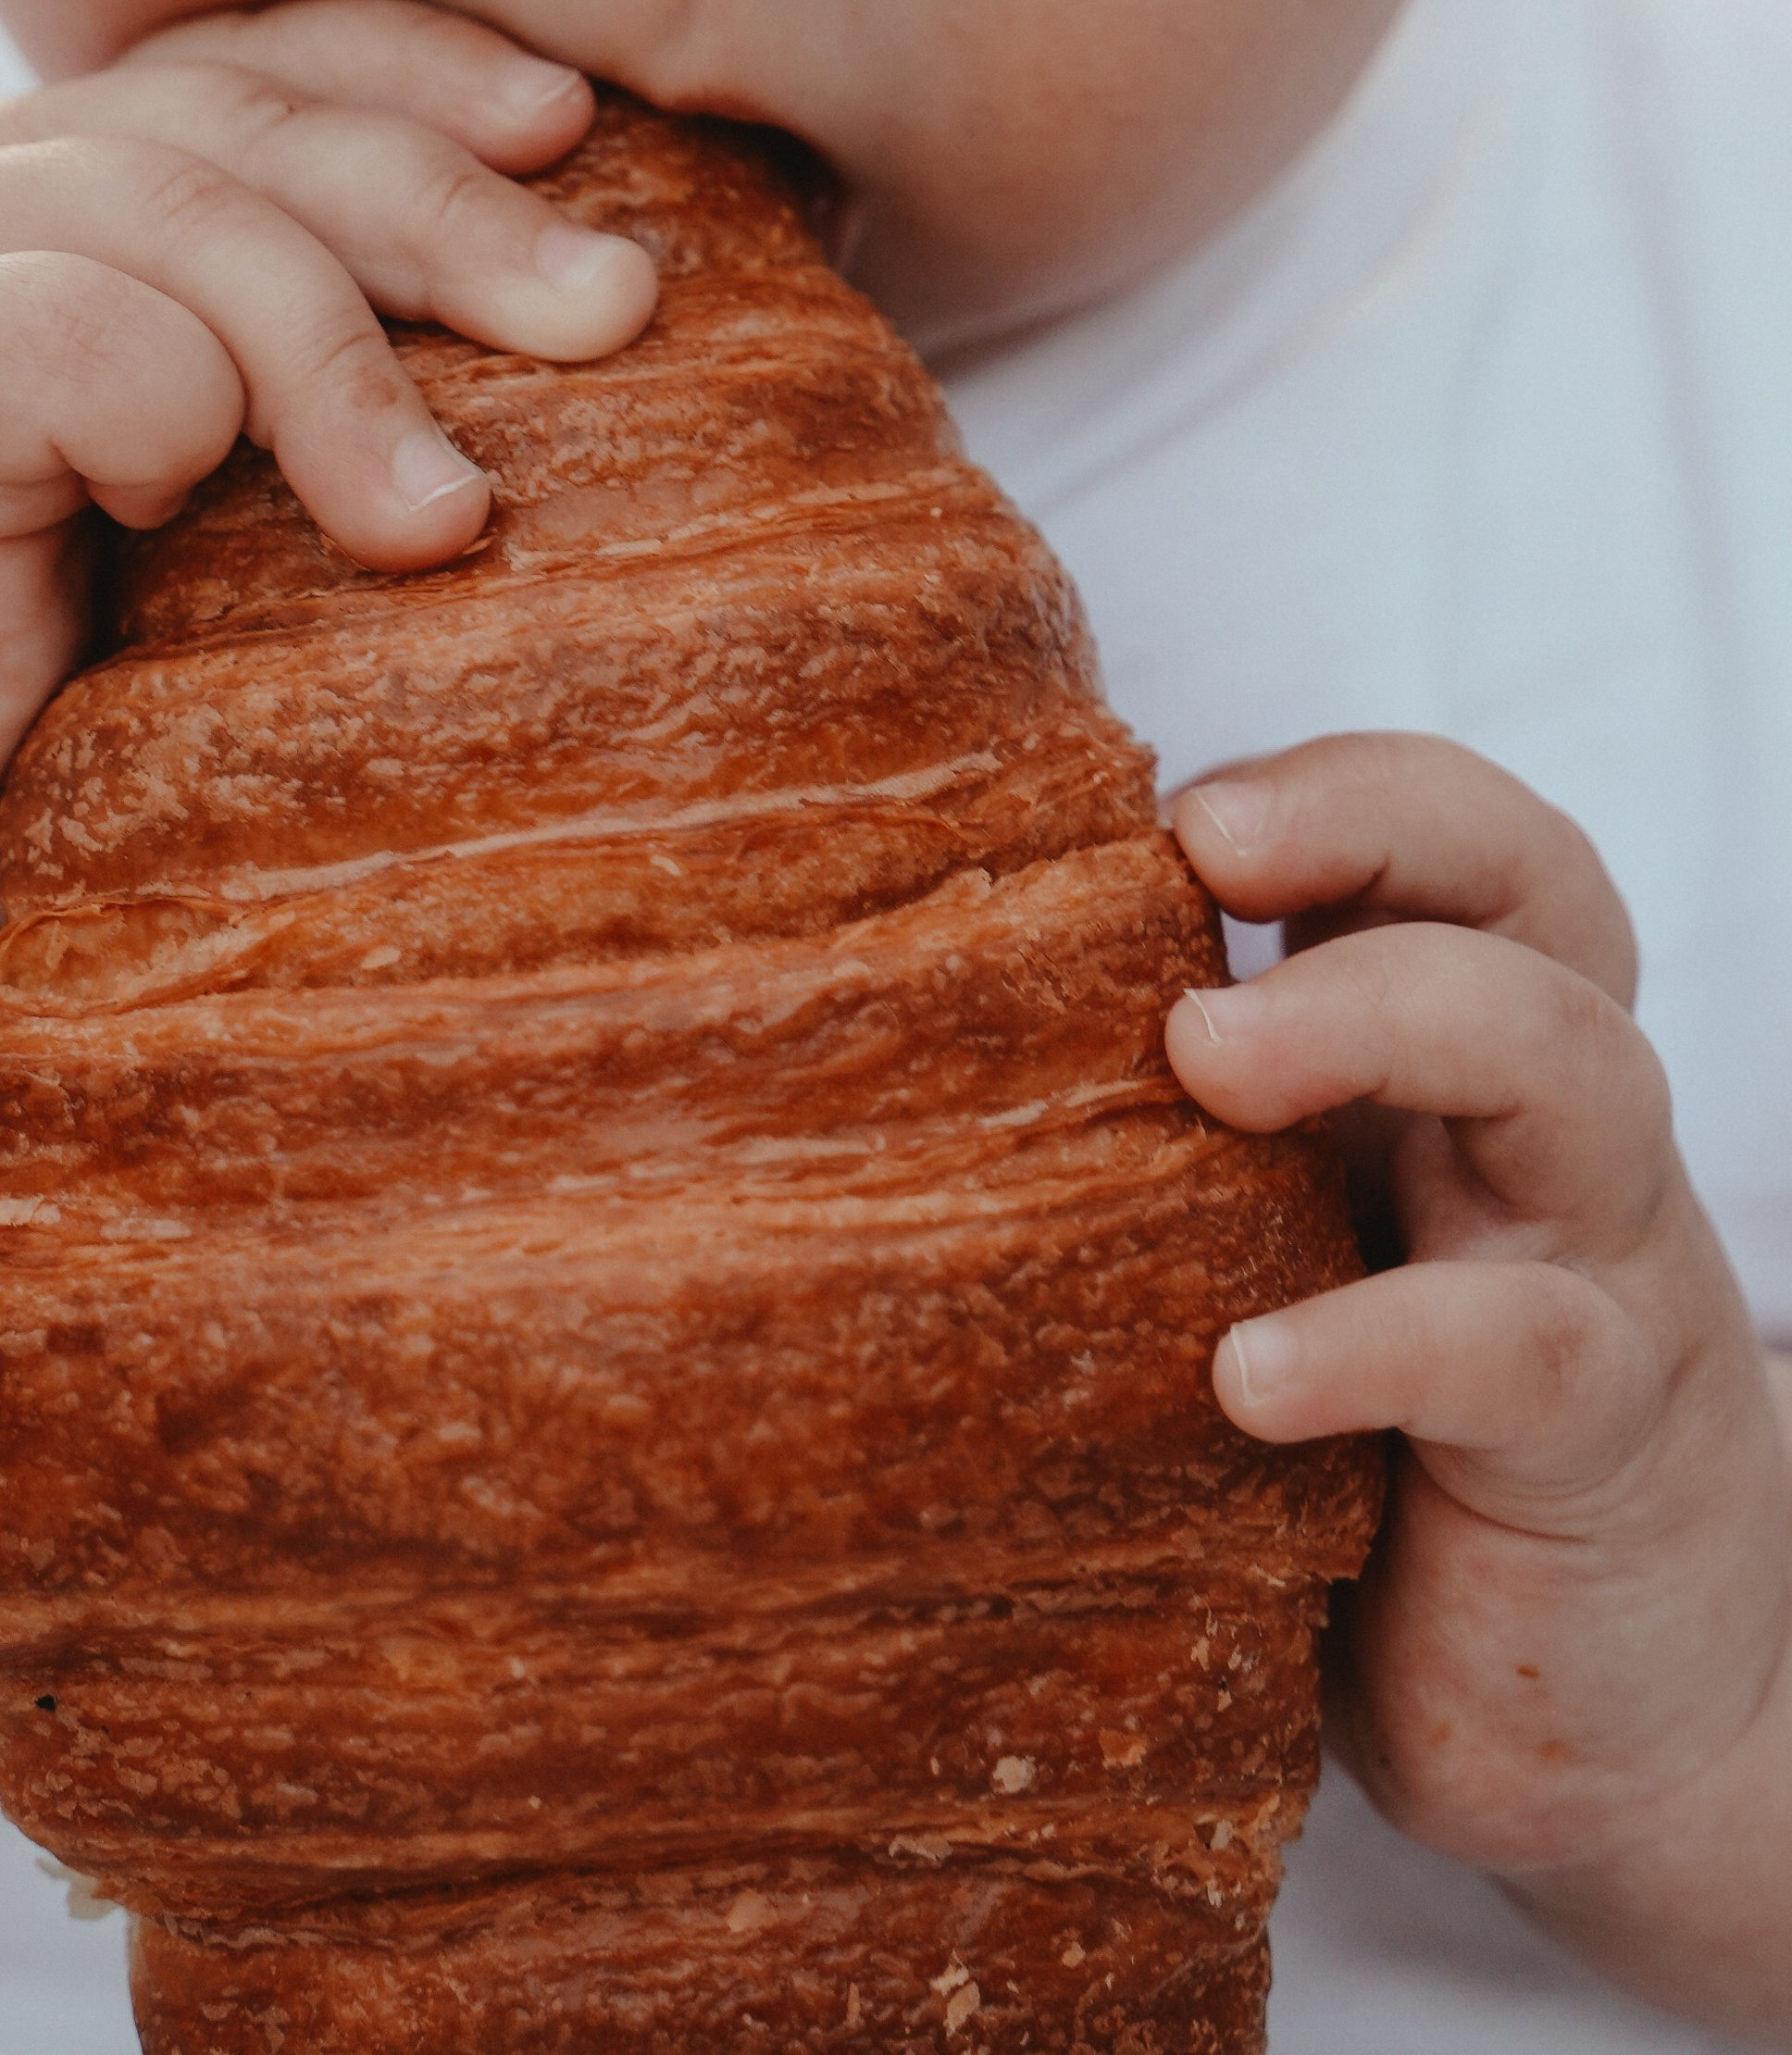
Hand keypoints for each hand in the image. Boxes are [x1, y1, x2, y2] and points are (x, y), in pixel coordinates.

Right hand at [0, 0, 656, 914]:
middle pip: (260, 121)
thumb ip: (318, 374)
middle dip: (456, 209)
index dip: (432, 70)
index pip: (278, 57)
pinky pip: (71, 335)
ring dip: (342, 361)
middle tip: (615, 311)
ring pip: (183, 216)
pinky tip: (175, 515)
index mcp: (84, 166)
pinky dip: (164, 412)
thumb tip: (594, 333)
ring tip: (448, 517)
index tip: (579, 129)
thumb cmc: (41, 646)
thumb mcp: (207, 482)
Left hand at [1166, 735, 1791, 2027]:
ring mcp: (1601, 1270)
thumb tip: (882, 1024)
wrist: (1610, 1706)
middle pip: (1537, 903)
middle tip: (1194, 856)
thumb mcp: (1287, 1235)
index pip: (1464, 843)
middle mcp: (1554, 1126)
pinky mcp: (1604, 1447)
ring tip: (1205, 1055)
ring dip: (1382, 1018)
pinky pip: (1525, 1350)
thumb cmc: (1380, 1429)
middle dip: (1372, 835)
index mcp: (1465, 1053)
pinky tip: (1248, 1370)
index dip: (1348, 788)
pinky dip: (1381, 1338)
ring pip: (1576, 1069)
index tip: (1177, 808)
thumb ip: (1174, 1126)